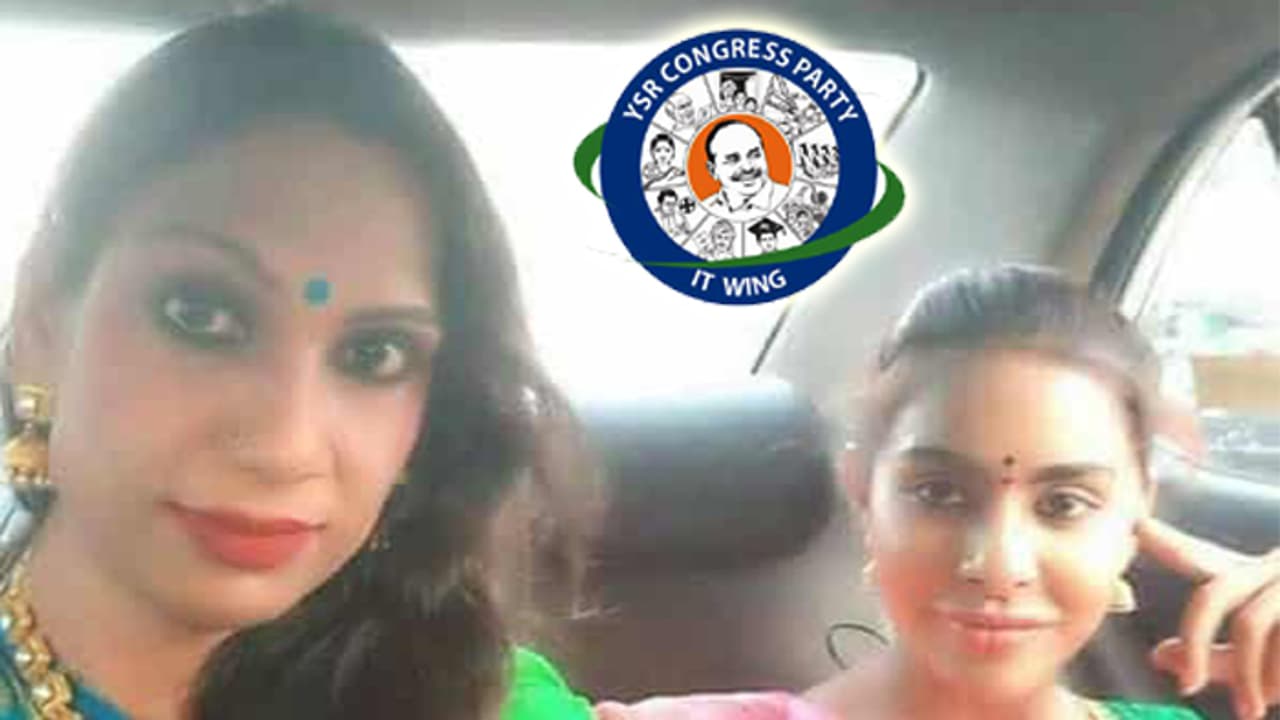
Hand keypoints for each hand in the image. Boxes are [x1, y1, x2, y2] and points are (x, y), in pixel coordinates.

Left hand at [1137, 516, 1279, 719]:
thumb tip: (1160, 657)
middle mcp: (1278, 569)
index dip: (1170, 544)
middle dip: (1195, 640)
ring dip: (1247, 674)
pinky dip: (1274, 674)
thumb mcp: (1270, 660)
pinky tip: (1273, 695)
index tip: (1136, 527)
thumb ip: (1222, 659)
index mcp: (1260, 580)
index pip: (1203, 559)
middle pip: (1216, 592)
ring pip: (1251, 621)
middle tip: (1186, 687)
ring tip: (1249, 711)